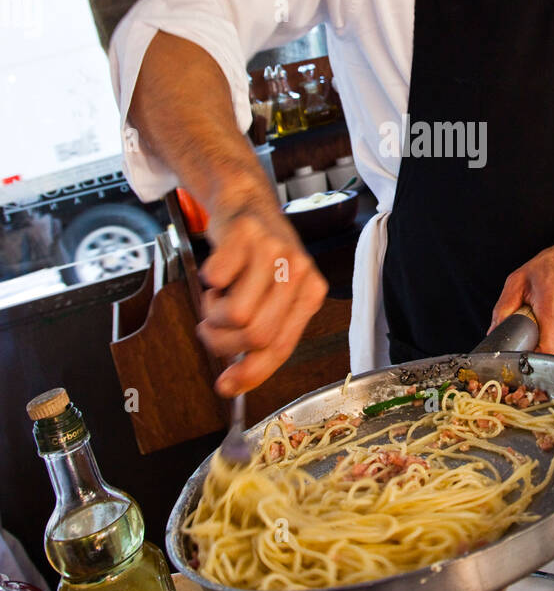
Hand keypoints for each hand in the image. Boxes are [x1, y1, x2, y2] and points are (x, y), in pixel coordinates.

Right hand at [196, 204, 327, 395]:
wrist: (245, 204)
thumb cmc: (257, 257)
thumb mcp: (273, 296)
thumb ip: (264, 333)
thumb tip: (235, 382)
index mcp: (310, 294)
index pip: (282, 347)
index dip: (252, 372)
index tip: (226, 386)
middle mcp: (299, 272)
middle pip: (256, 336)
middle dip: (223, 343)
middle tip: (212, 328)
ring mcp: (274, 251)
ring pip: (235, 315)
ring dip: (212, 313)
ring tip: (217, 297)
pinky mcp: (246, 234)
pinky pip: (216, 280)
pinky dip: (207, 281)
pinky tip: (218, 271)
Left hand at [489, 226, 553, 354]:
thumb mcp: (519, 280)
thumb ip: (503, 309)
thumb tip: (494, 331)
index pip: (546, 352)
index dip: (530, 357)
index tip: (519, 352)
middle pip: (543, 347)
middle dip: (531, 336)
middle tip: (530, 315)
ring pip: (551, 343)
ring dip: (542, 330)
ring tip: (544, 307)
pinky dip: (551, 328)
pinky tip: (553, 309)